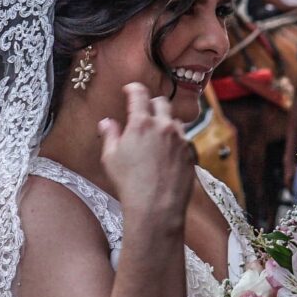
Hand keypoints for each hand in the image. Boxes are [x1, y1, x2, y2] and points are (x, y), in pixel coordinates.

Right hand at [99, 82, 193, 227]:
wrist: (156, 207)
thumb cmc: (129, 184)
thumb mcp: (111, 158)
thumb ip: (110, 135)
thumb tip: (107, 123)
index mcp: (141, 123)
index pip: (139, 93)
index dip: (133, 88)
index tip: (130, 90)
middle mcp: (164, 126)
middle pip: (162, 102)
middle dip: (152, 104)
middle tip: (144, 112)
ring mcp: (180, 139)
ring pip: (174, 121)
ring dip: (165, 123)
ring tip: (156, 136)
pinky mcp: (190, 154)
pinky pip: (183, 140)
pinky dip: (174, 141)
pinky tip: (166, 154)